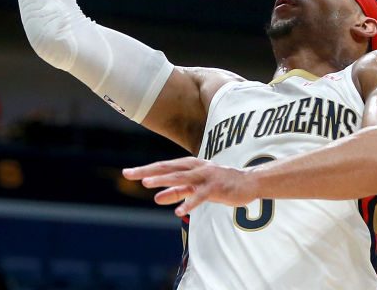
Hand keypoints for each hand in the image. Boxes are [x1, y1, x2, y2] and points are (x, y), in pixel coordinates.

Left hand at [123, 157, 256, 216]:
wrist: (249, 183)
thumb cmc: (220, 184)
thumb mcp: (196, 187)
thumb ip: (177, 191)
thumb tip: (157, 197)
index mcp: (191, 165)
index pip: (164, 166)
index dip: (146, 169)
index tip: (127, 172)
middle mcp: (196, 168)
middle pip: (168, 168)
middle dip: (148, 171)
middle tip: (129, 173)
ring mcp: (206, 177)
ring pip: (182, 177)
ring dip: (164, 181)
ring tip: (147, 184)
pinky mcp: (216, 188)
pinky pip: (200, 196)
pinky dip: (190, 202)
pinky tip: (179, 211)